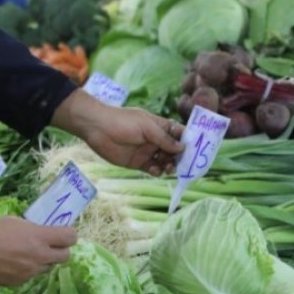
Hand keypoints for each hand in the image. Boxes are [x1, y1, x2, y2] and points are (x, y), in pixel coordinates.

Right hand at [0, 216, 76, 285]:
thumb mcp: (15, 221)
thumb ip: (32, 229)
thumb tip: (39, 233)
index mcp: (40, 237)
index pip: (70, 237)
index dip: (69, 234)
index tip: (63, 232)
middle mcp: (40, 257)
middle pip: (66, 257)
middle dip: (61, 250)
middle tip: (50, 245)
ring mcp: (31, 272)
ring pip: (48, 268)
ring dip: (43, 261)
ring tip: (28, 254)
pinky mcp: (21, 282)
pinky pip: (31, 275)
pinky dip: (27, 269)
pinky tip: (14, 263)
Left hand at [51, 90, 183, 175]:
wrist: (96, 128)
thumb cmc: (122, 121)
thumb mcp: (146, 127)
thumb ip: (164, 138)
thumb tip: (183, 147)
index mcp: (159, 127)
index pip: (179, 134)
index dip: (188, 142)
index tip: (197, 151)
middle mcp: (155, 140)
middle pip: (174, 151)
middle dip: (180, 158)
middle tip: (183, 165)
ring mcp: (147, 151)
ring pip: (165, 161)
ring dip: (169, 166)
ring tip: (168, 168)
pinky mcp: (137, 162)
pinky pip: (152, 169)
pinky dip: (156, 171)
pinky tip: (154, 170)